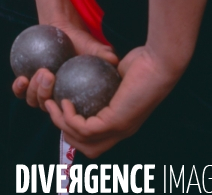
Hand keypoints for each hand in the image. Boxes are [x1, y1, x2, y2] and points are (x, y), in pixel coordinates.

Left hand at [12, 25, 117, 110]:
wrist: (62, 32)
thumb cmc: (80, 43)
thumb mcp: (93, 48)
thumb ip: (102, 55)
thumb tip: (114, 59)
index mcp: (73, 99)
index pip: (69, 115)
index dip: (66, 115)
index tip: (66, 101)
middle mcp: (55, 99)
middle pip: (48, 110)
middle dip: (46, 95)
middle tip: (50, 75)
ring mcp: (40, 93)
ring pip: (33, 101)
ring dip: (36, 89)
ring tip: (43, 72)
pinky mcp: (26, 85)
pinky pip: (19, 91)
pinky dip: (19, 88)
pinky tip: (23, 78)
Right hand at [45, 45, 181, 158]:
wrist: (159, 62)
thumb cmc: (144, 62)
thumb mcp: (118, 74)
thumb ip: (104, 81)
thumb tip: (85, 73)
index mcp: (123, 124)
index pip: (96, 142)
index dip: (75, 131)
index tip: (62, 109)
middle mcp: (122, 132)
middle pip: (87, 149)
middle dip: (65, 133)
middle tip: (52, 109)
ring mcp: (119, 129)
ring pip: (82, 141)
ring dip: (61, 124)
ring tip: (52, 104)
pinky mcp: (116, 122)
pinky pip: (84, 128)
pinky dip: (69, 117)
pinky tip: (65, 101)